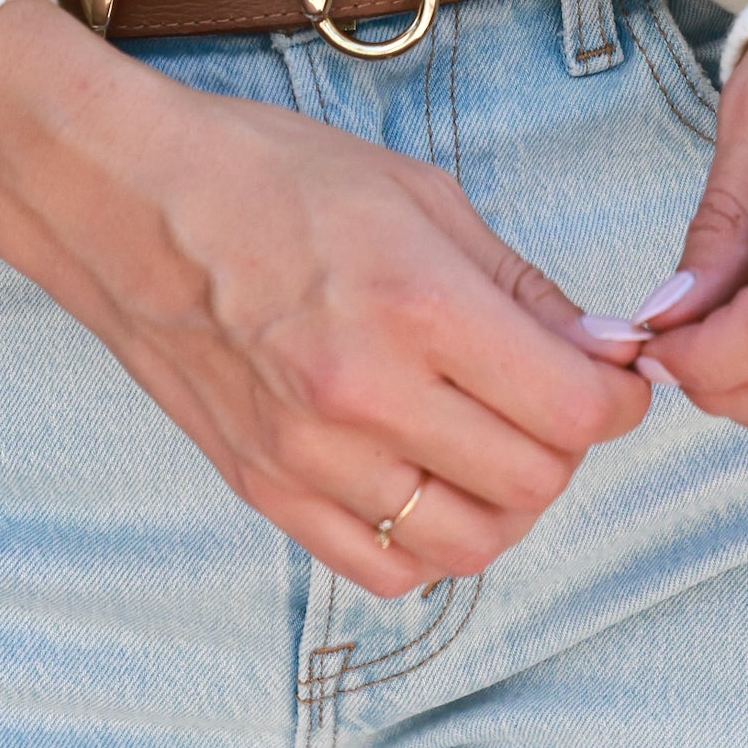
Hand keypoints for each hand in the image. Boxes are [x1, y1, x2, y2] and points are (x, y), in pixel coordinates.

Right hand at [0, 0, 649, 592]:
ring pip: (468, 543)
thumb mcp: (419, 196)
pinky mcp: (265, 488)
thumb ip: (521, 289)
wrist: (128, 200)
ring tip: (489, 444)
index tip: (613, 378)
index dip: (619, 399)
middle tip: (549, 398)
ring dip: (505, 502)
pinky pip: (384, 570)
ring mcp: (309, 455)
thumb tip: (607, 355)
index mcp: (416, 307)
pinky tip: (423, 480)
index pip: (575, 411)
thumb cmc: (269, 177)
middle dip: (567, 445)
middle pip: (534, 482)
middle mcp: (365, 395)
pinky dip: (426, 543)